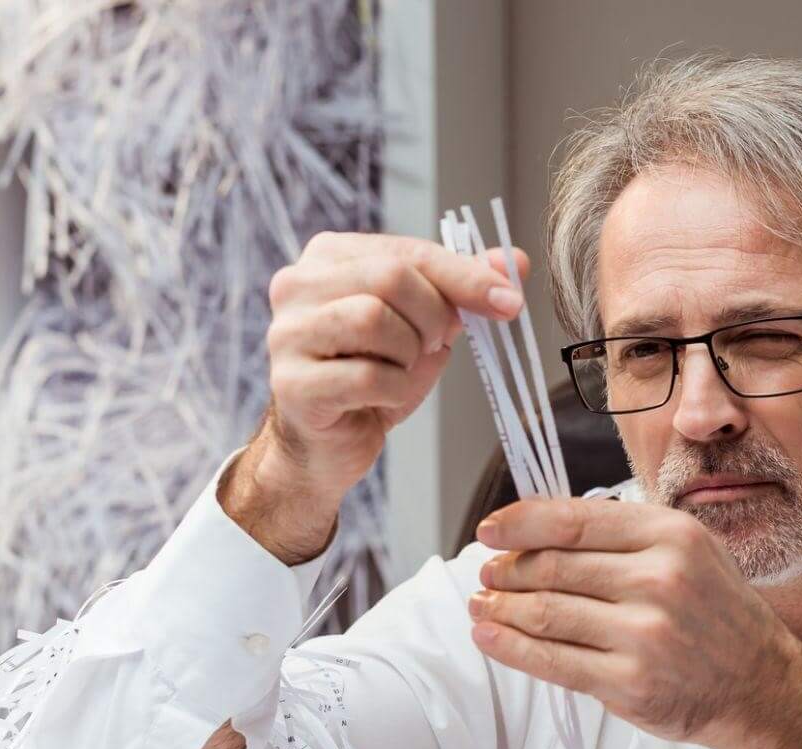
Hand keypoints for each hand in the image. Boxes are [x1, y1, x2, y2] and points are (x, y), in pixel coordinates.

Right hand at [224, 231, 528, 562]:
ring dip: (408, 353)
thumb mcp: (426, 326)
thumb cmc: (374, 378)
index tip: (508, 302)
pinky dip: (394, 390)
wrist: (331, 444)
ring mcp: (287, 333)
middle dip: (433, 316)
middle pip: (390, 277)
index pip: (408, 251)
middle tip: (436, 344)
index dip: (465, 276)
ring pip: (373, 319)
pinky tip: (385, 397)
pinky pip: (366, 376)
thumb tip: (514, 261)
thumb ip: (464, 288)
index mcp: (329, 257)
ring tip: (401, 369)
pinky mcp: (292, 383)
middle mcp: (296, 284)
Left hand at [468, 499, 801, 748]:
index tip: (490, 530)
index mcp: (671, 535)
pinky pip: (553, 662)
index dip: (519, 524)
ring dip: (501, 608)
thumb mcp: (687, 552)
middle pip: (553, 567)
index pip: (573, 521)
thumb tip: (536, 530)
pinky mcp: (631, 683)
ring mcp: (645, 635)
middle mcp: (659, 580)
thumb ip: (622, 536)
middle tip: (487, 573)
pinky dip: (511, 648)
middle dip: (507, 570)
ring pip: (546, 614)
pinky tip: (489, 637)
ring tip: (481, 604)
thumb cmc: (715, 613)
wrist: (760, 684)